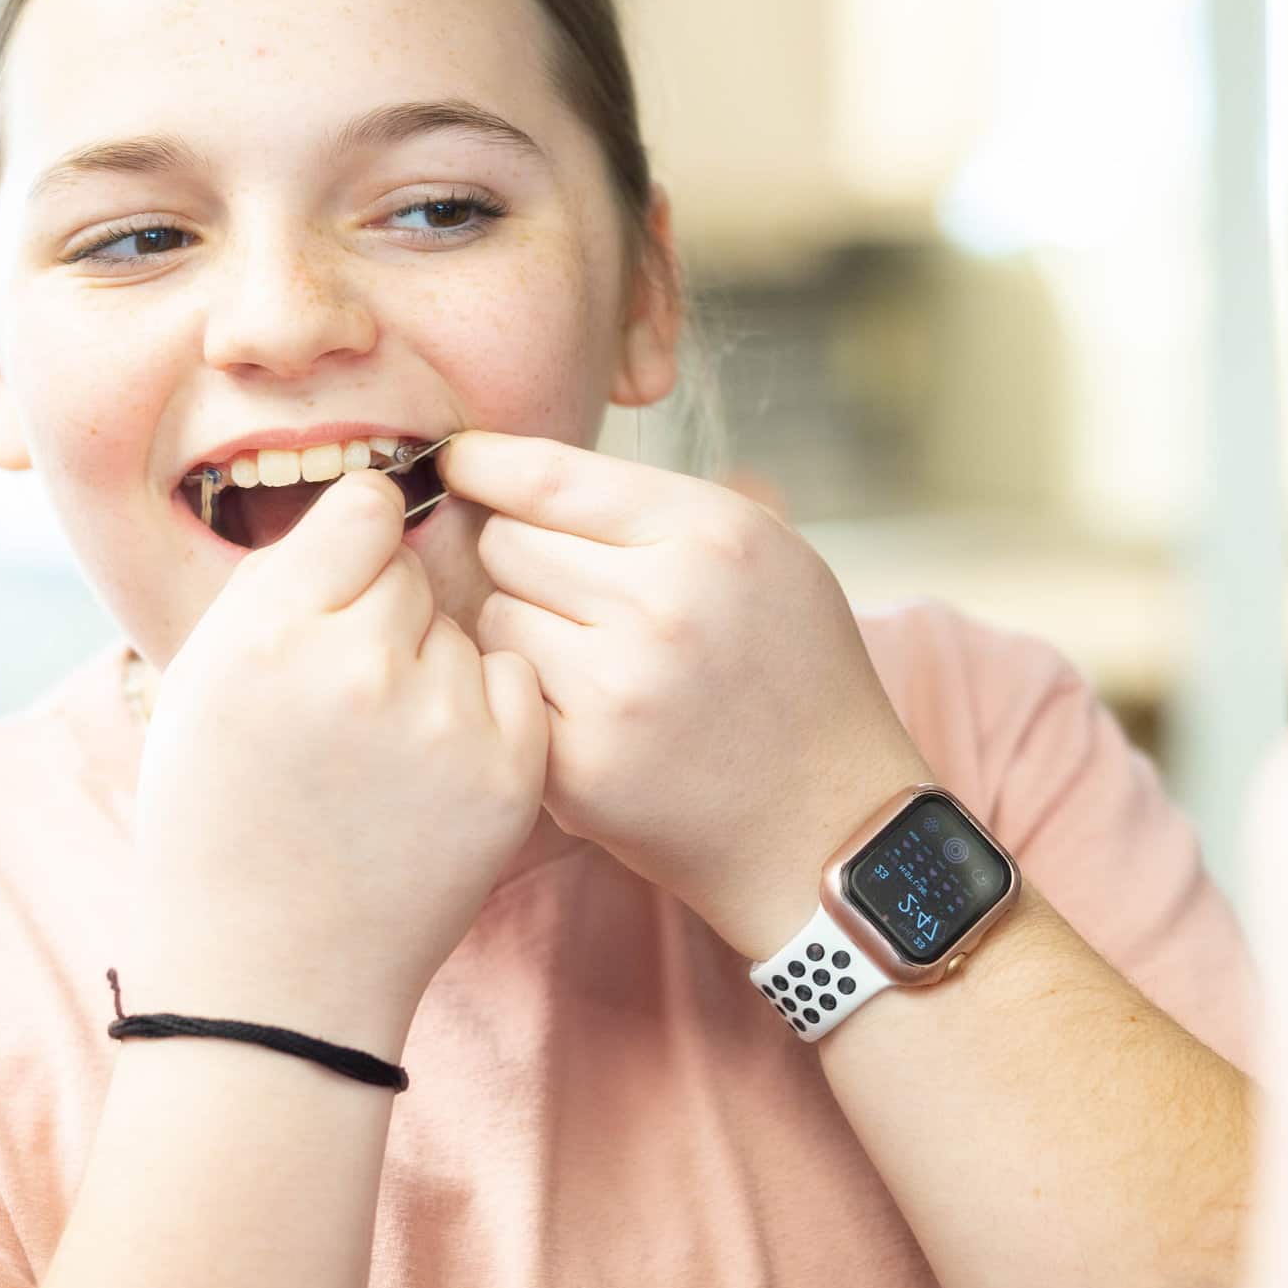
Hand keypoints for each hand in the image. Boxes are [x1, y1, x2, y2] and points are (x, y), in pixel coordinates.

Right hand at [132, 468, 547, 1054]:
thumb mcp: (203, 680)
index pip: (364, 508)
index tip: (340, 587)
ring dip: (435, 665)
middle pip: (414, 571)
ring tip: (381, 752)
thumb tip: (368, 504)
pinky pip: (512, 682)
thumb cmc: (223, 815)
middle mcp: (361, 669)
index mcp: (271, 636)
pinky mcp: (508, 773)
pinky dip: (483, 711)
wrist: (273, 975)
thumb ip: (281, 580)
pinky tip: (431, 769)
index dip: (353, 545)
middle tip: (345, 701)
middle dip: (386, 614)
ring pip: (463, 628)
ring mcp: (445, 724)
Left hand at [438, 431, 929, 957]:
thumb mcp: (770, 555)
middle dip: (524, 558)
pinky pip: (505, 693)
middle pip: (508, 542)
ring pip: (494, 616)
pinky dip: (528, 696)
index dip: (490, 463)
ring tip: (590, 657)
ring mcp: (617, 688)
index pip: (553, 476)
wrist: (826, 824)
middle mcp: (663, 603)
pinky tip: (583, 710)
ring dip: (522, 628)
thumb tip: (531, 470)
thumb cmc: (794, 675)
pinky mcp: (580, 762)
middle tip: (574, 593)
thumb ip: (665, 507)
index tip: (462, 462)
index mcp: (712, 535)